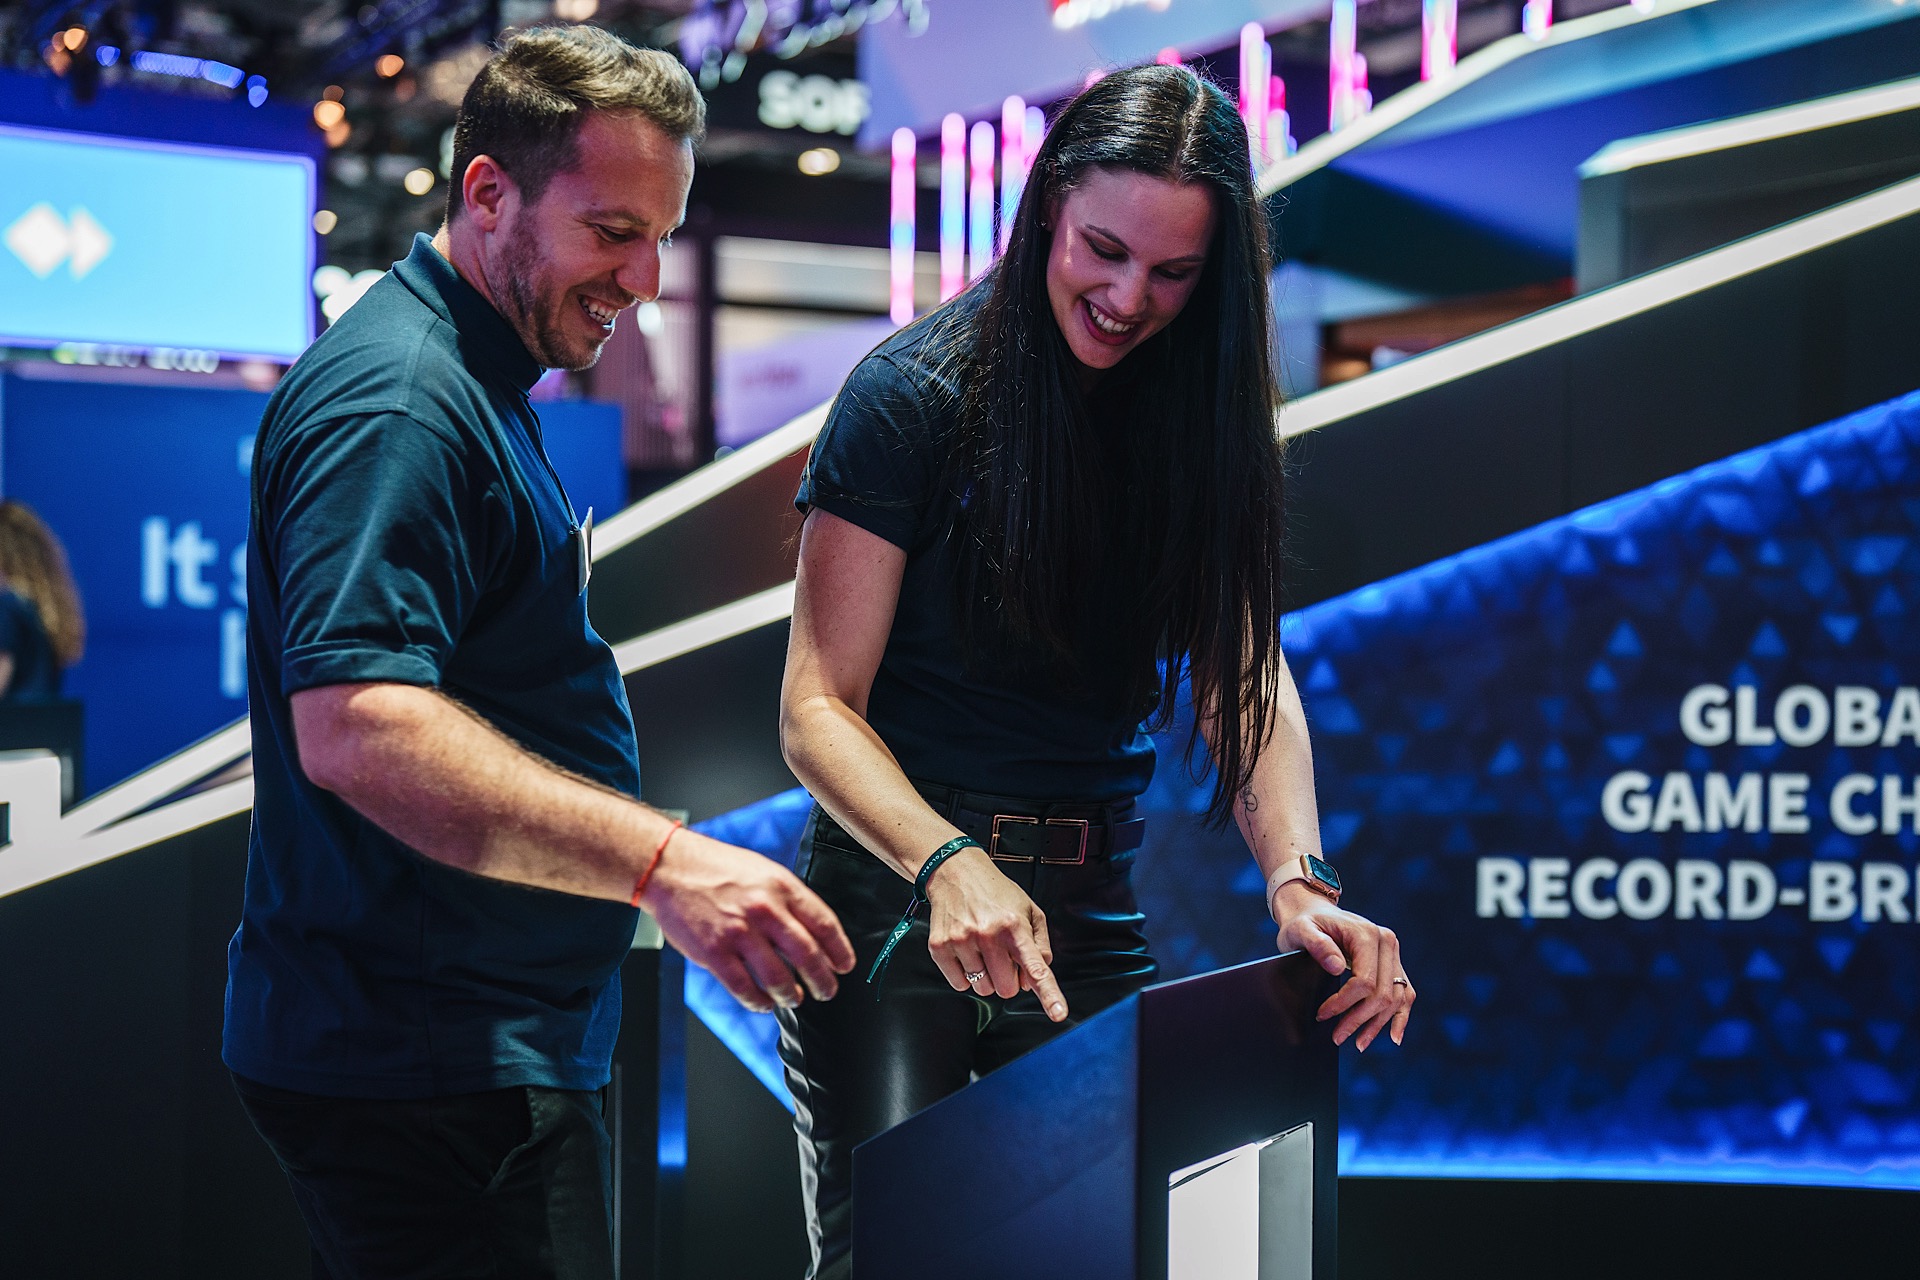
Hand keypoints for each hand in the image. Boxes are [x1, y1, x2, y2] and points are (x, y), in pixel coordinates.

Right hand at [639, 827, 856, 1013]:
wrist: (671, 867)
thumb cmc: (718, 869)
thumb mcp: (764, 872)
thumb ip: (789, 900)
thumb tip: (814, 932)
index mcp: (782, 887)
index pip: (824, 924)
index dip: (840, 951)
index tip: (845, 966)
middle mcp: (765, 909)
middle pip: (807, 955)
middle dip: (822, 980)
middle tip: (827, 991)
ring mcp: (739, 932)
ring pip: (778, 978)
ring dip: (792, 995)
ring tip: (795, 998)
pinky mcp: (714, 952)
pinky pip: (743, 988)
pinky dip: (758, 1002)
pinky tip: (764, 1003)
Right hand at [924, 849, 1069, 1021]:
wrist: (955, 872)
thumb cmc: (996, 893)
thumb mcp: (1030, 911)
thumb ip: (1040, 947)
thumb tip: (1030, 982)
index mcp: (1014, 925)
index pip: (1035, 967)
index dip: (1049, 993)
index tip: (1059, 1013)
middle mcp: (988, 933)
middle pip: (1006, 988)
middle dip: (1007, 978)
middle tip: (1002, 956)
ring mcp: (962, 940)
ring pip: (983, 989)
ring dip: (986, 977)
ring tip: (982, 949)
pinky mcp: (940, 946)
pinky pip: (960, 984)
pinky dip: (965, 975)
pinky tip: (966, 952)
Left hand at [1272, 882, 1413, 1050]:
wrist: (1314, 912)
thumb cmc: (1305, 923)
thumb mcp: (1301, 930)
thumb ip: (1317, 945)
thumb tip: (1336, 968)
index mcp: (1367, 934)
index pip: (1365, 980)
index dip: (1344, 1003)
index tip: (1323, 1015)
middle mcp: (1387, 942)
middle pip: (1382, 993)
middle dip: (1359, 1019)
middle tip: (1337, 1037)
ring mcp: (1393, 954)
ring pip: (1395, 998)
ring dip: (1378, 1024)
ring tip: (1358, 1043)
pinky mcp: (1393, 964)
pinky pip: (1404, 993)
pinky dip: (1400, 1016)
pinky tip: (1394, 1037)